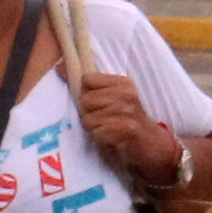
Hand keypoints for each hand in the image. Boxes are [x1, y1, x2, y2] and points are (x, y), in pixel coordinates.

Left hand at [71, 70, 180, 185]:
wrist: (153, 145)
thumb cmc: (129, 121)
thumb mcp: (116, 98)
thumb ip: (91, 86)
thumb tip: (58, 67)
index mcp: (123, 83)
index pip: (87, 79)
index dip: (87, 93)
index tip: (97, 103)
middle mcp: (125, 94)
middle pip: (85, 100)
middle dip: (90, 114)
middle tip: (105, 120)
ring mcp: (126, 111)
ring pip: (87, 119)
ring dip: (95, 128)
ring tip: (109, 129)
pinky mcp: (124, 129)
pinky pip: (96, 133)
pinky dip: (100, 139)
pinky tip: (112, 138)